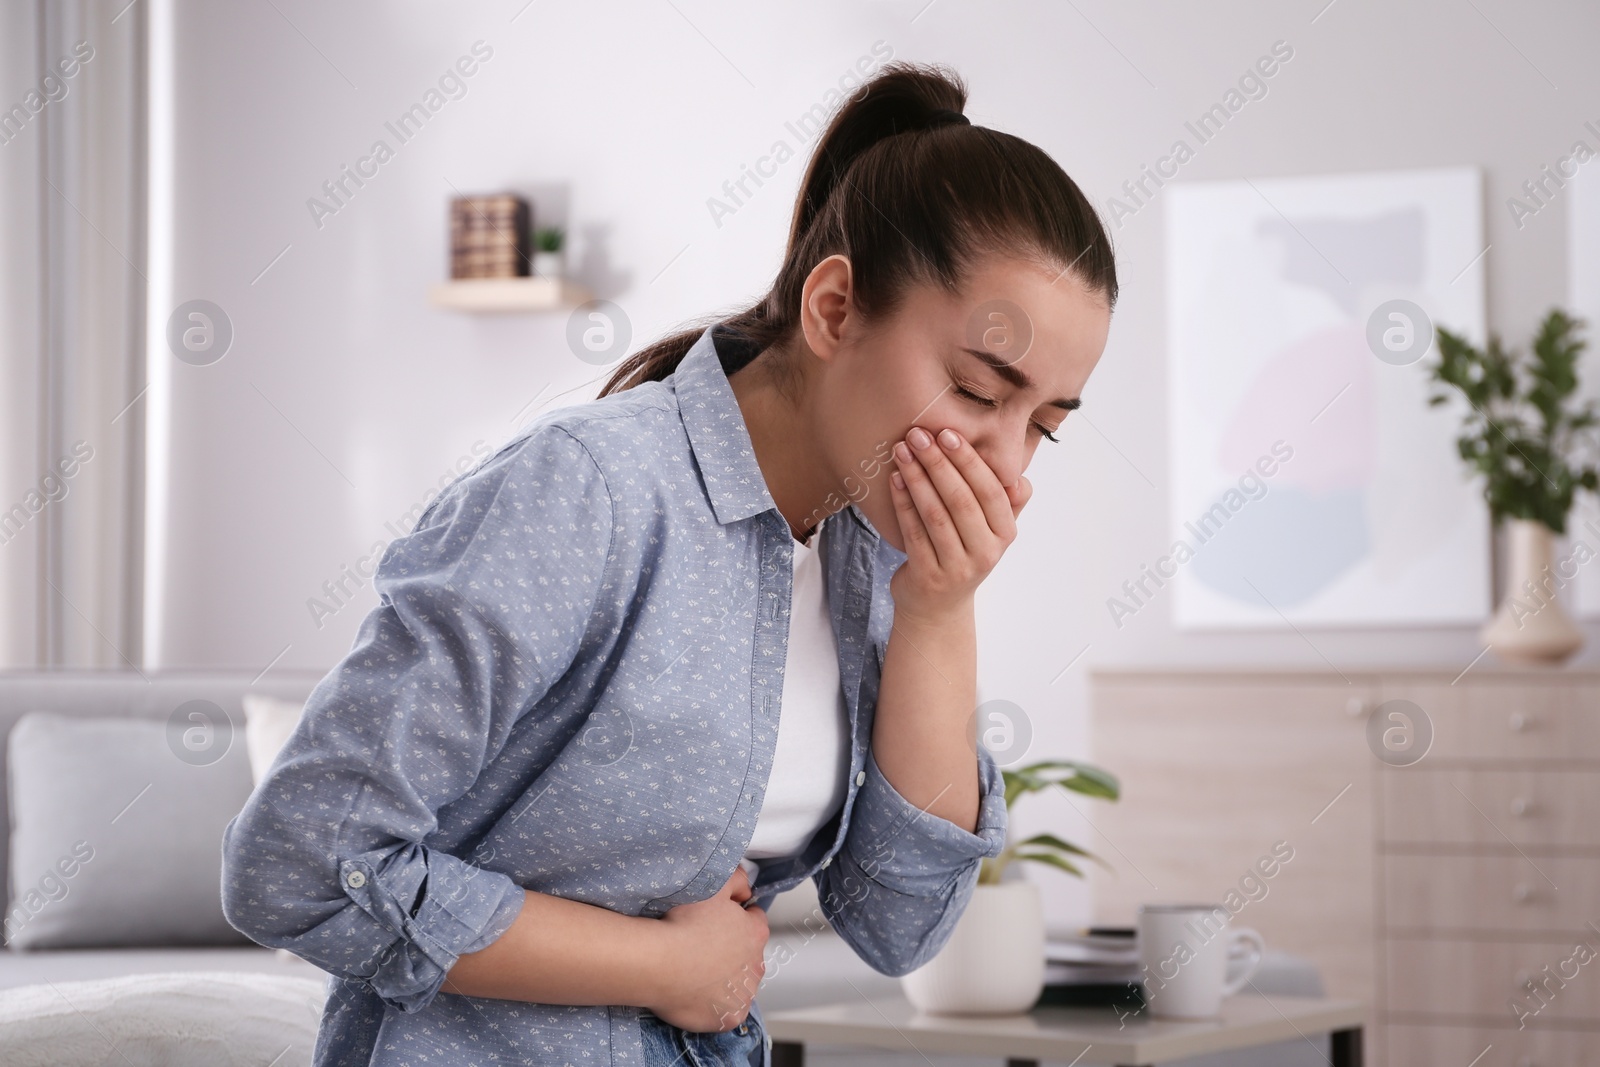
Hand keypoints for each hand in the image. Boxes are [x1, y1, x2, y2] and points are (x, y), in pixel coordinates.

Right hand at [647, 866, 769, 1031]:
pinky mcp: (726, 1018)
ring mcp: (742, 995)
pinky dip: (712, 1004)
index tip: (716, 920)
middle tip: (700, 944)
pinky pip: (723, 1011)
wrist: (658, 961)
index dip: (734, 918)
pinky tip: (694, 992)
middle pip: (746, 955)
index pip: (754, 921)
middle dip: (730, 950)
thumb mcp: (715, 883)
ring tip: (694, 969)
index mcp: (755, 933)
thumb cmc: (684, 924)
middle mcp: (756, 966)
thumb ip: (737, 880)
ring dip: (723, 978)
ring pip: (736, 984)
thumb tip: (745, 889)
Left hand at [887, 425, 1031, 620]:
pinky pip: (913, 532)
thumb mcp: (992, 531)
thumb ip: (1007, 502)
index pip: (991, 491)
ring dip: (917, 478)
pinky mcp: (928, 577)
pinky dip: (903, 503)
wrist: (938, 608)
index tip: (947, 434)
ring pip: (936, 514)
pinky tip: (894, 479)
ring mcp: (956, 568)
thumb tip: (1018, 475)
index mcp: (1005, 534)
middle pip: (961, 500)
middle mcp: (986, 552)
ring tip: (902, 451)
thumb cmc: (963, 554)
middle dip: (938, 463)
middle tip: (918, 435)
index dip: (969, 461)